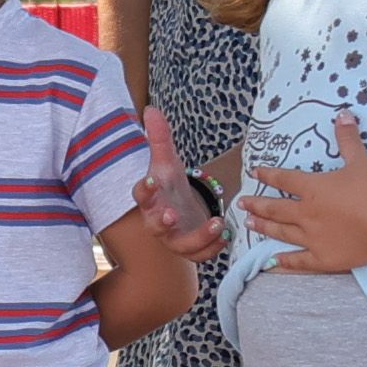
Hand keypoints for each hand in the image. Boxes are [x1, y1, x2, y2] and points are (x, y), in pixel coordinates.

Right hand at [133, 109, 233, 263]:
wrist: (180, 208)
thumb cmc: (169, 185)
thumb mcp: (167, 161)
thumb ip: (160, 138)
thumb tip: (150, 110)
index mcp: (150, 199)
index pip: (141, 194)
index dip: (145, 189)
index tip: (151, 181)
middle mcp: (158, 221)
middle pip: (155, 226)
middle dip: (163, 221)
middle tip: (171, 213)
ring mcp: (174, 238)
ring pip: (182, 245)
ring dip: (199, 237)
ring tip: (217, 223)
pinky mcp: (191, 248)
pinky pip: (200, 255)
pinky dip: (213, 249)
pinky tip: (226, 235)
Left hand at [236, 112, 366, 272]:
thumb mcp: (360, 160)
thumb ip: (348, 138)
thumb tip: (344, 112)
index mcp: (312, 189)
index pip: (283, 180)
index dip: (267, 175)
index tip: (254, 173)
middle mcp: (306, 214)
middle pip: (274, 209)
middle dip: (256, 205)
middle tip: (241, 205)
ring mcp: (311, 238)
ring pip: (281, 233)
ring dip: (263, 228)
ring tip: (249, 225)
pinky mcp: (322, 258)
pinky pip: (297, 262)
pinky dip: (283, 262)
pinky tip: (271, 263)